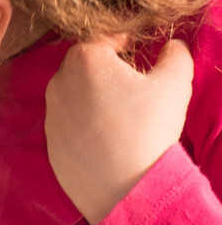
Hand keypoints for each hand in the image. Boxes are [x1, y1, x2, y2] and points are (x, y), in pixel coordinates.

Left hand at [45, 36, 192, 224]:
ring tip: (119, 111)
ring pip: (72, 95)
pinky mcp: (49, 141)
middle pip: (82, 65)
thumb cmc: (148, 129)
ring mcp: (50, 113)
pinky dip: (84, 124)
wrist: (124, 187)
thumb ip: (175, 56)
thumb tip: (174, 45)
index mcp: (85, 59)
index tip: (134, 45)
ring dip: (92, 96)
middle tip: (129, 80)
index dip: (122, 39)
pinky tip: (106, 136)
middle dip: (104, 68)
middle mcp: (59, 82)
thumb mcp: (174, 84)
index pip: (102, 38)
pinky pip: (68, 124)